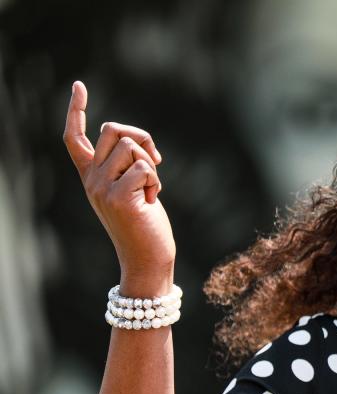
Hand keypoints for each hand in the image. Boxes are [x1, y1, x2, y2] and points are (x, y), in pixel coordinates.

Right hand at [62, 81, 174, 291]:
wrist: (148, 259)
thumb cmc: (146, 225)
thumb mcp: (134, 189)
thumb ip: (129, 165)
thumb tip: (140, 142)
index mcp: (91, 177)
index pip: (75, 138)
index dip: (76, 111)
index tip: (78, 86)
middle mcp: (90, 180)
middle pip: (114, 131)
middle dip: (141, 138)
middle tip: (155, 162)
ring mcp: (101, 189)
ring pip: (132, 147)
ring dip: (152, 165)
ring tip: (151, 191)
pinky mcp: (118, 197)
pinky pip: (146, 168)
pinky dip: (156, 181)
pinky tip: (152, 201)